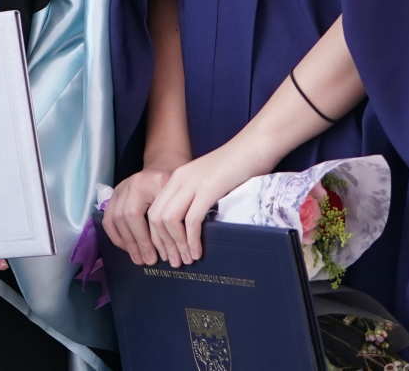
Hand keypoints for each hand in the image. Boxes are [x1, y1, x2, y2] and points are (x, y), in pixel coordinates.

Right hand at [101, 164, 178, 265]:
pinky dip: (115, 235)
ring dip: (126, 242)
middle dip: (135, 243)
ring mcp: (119, 189)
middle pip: (124, 217)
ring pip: (114, 219)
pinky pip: (108, 218)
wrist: (164, 167)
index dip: (143, 239)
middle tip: (147, 261)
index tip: (156, 257)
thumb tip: (174, 248)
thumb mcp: (181, 196)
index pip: (136, 214)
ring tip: (137, 258)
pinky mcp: (114, 195)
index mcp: (147, 182)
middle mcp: (129, 184)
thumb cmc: (176, 185)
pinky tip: (126, 247)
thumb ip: (174, 217)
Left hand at [144, 137, 280, 266]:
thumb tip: (192, 226)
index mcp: (176, 178)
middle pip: (156, 217)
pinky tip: (197, 252)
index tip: (166, 252)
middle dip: (163, 244)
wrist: (254, 146)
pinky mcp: (208, 189)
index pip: (153, 210)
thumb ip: (197, 197)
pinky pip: (191, 220)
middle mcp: (179, 179)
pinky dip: (191, 239)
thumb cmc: (237, 166)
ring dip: (176, 244)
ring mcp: (192, 184)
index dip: (156, 235)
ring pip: (169, 220)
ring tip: (186, 260)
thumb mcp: (208, 181)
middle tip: (174, 262)